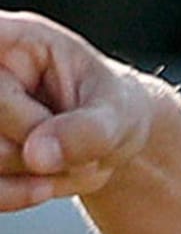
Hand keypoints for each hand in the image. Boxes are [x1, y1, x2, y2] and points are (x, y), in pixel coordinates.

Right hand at [0, 10, 154, 211]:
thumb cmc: (109, 109)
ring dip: (32, 172)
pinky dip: (15, 195)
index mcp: (11, 39)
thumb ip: (87, 130)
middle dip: (38, 141)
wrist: (105, 142)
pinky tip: (44, 185)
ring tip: (67, 157)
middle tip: (80, 142)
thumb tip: (38, 156)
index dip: (2, 88)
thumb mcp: (117, 113)